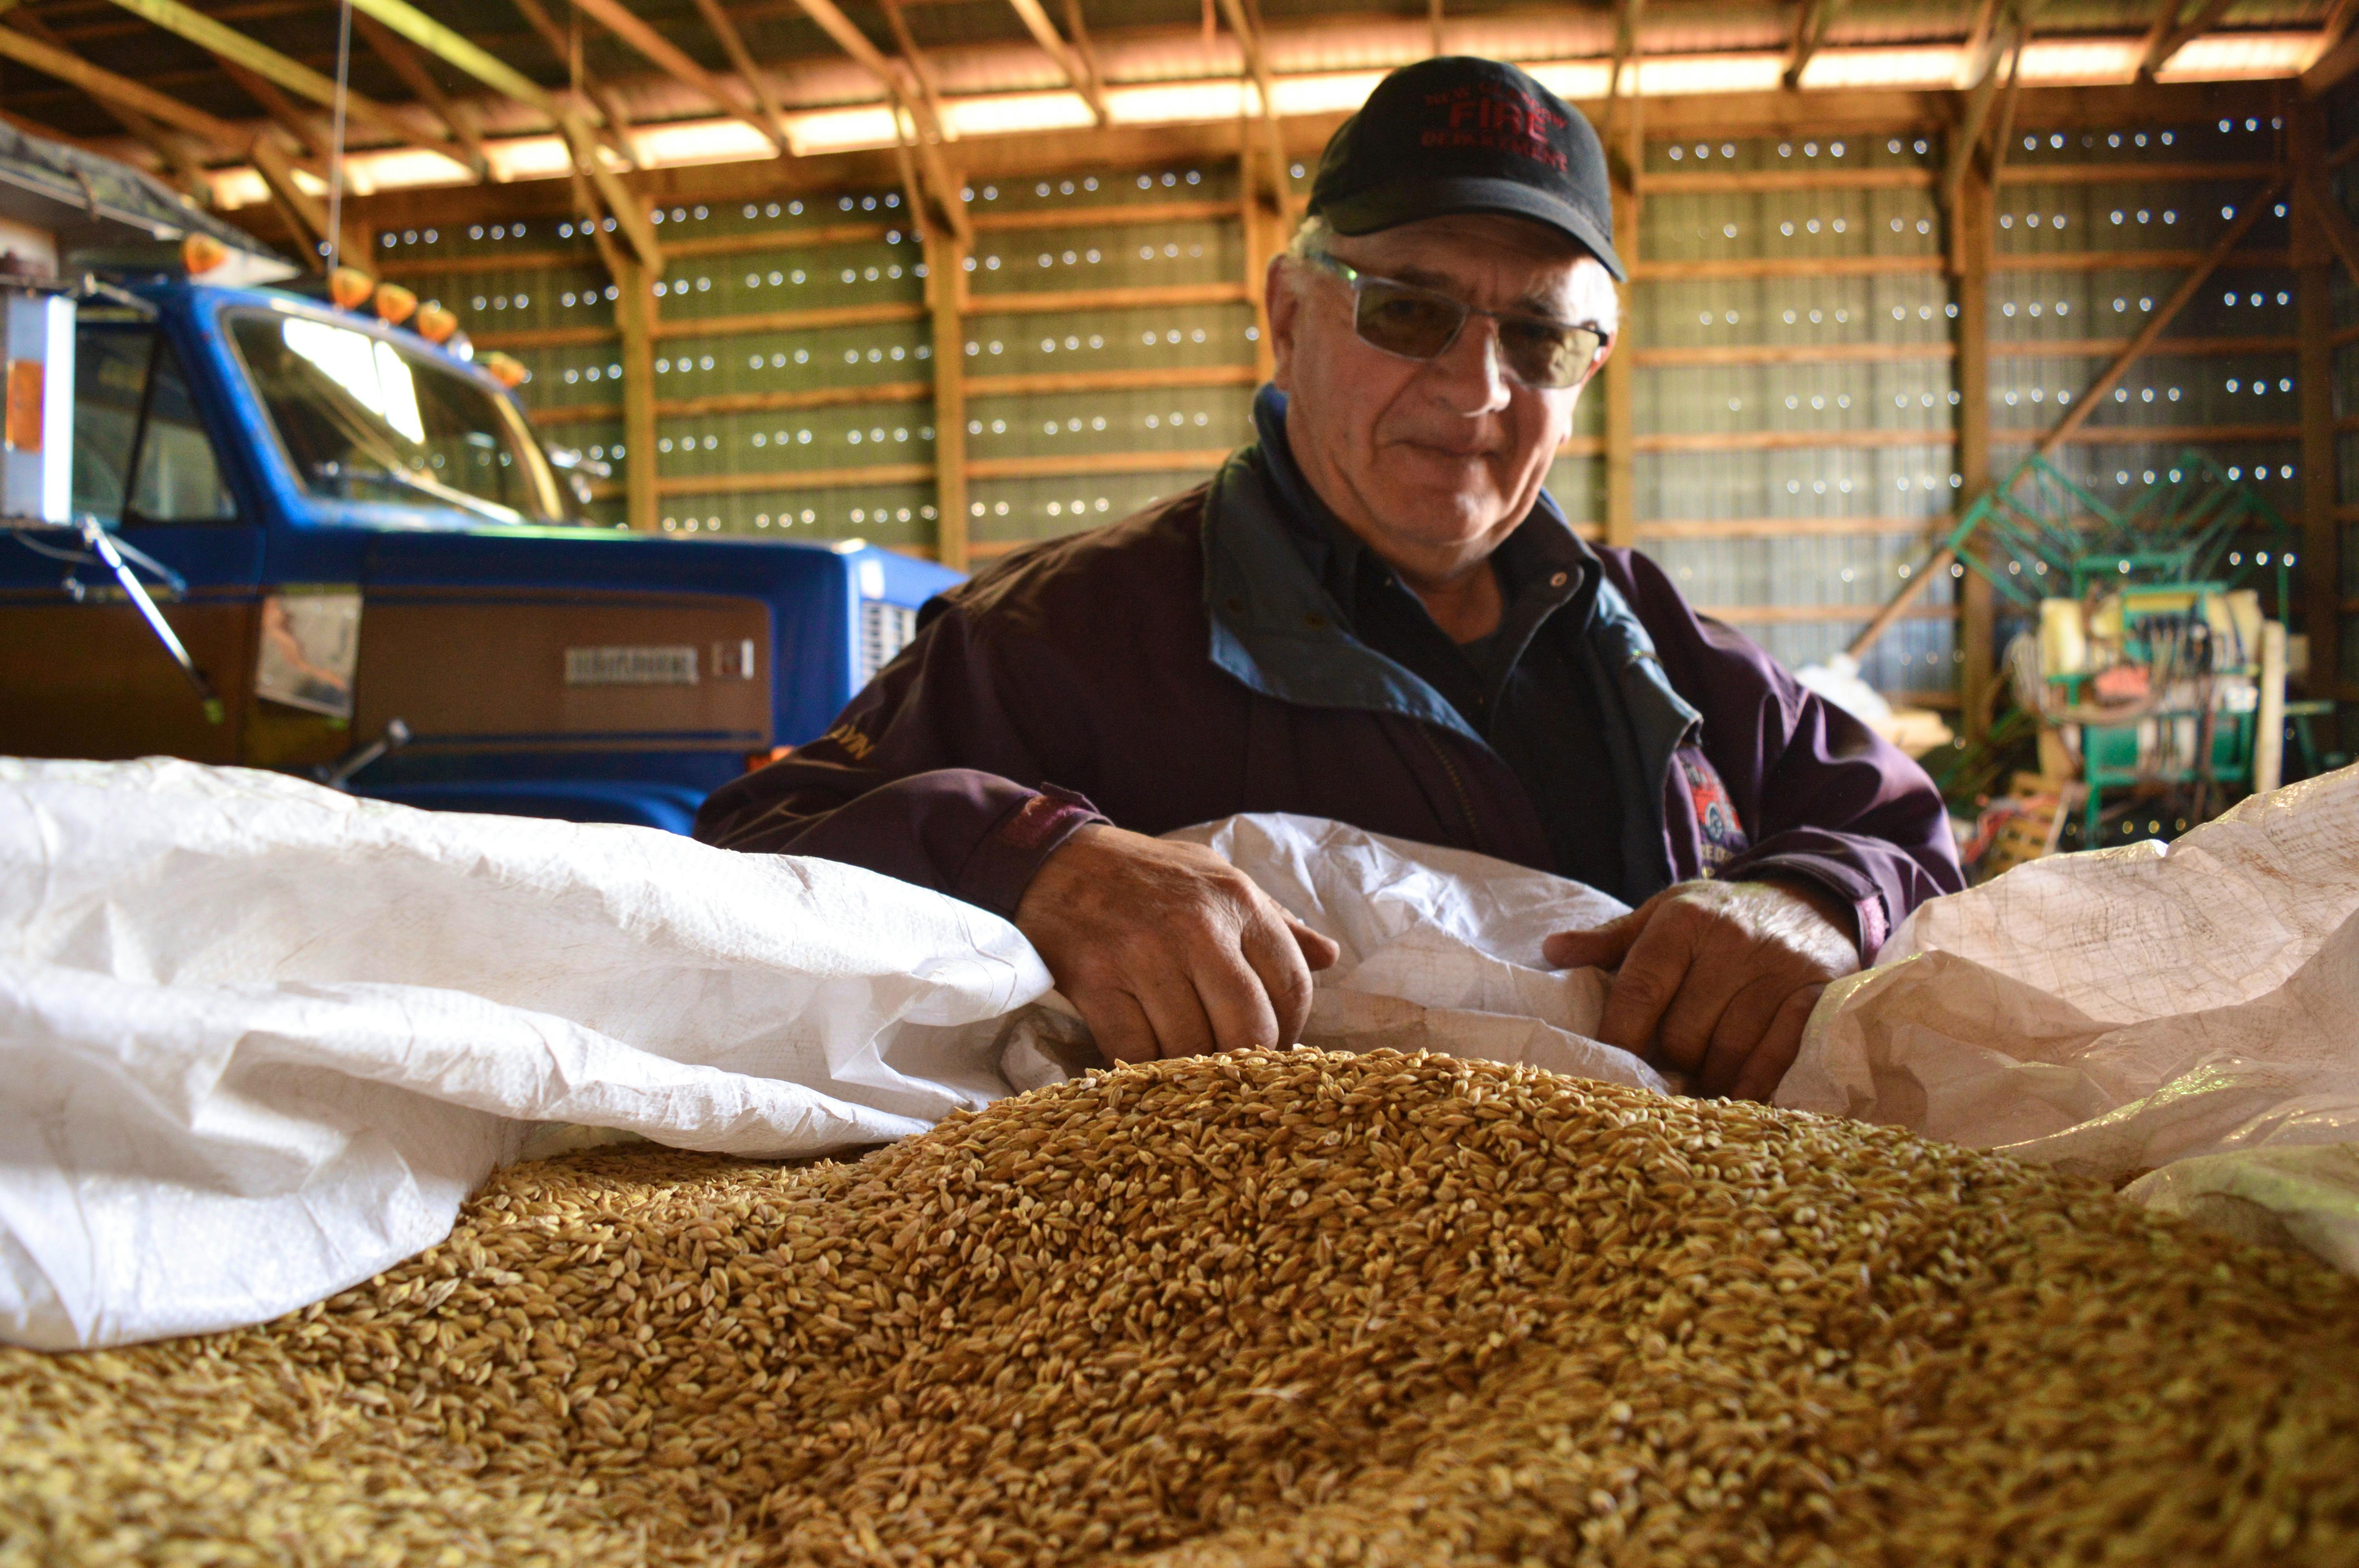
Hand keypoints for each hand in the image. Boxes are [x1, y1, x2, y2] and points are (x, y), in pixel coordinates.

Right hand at [1014, 824, 1341, 1064]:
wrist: (1054, 861)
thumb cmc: (1147, 876)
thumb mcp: (1217, 879)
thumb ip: (1274, 921)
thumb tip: (1329, 956)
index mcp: (1237, 901)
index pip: (1292, 986)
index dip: (1291, 1030)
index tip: (1274, 1047)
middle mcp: (1197, 928)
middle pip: (1249, 1029)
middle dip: (1245, 1063)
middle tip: (1232, 1071)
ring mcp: (1144, 956)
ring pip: (1191, 1047)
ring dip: (1191, 1068)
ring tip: (1186, 1061)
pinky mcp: (1097, 981)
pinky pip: (1137, 1051)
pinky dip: (1144, 1066)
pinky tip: (1145, 1056)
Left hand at [1540, 879, 1859, 1100]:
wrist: (1810, 902)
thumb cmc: (1721, 917)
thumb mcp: (1665, 913)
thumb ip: (1611, 940)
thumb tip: (1551, 951)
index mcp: (1683, 920)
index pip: (1639, 990)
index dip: (1619, 1037)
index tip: (1607, 1066)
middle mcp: (1731, 942)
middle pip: (1683, 1032)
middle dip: (1668, 1062)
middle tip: (1662, 1075)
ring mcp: (1777, 970)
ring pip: (1728, 1051)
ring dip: (1709, 1079)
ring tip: (1696, 1088)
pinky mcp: (1816, 995)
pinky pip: (1777, 1054)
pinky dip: (1754, 1082)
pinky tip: (1737, 1096)